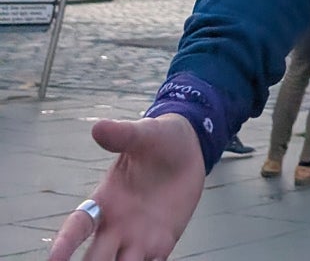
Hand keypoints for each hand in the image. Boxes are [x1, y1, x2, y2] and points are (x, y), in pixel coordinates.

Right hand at [48, 114, 205, 259]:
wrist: (191, 148)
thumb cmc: (160, 140)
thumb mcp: (145, 133)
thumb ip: (123, 134)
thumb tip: (98, 127)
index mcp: (105, 200)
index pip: (78, 226)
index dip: (64, 244)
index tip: (54, 259)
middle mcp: (116, 225)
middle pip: (96, 258)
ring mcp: (138, 238)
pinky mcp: (161, 244)